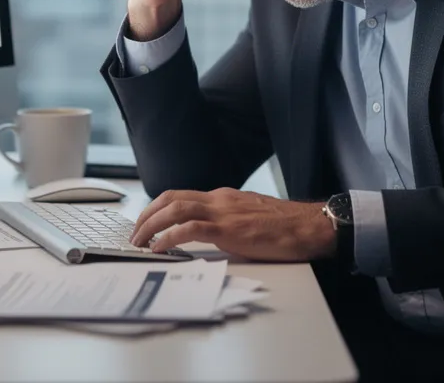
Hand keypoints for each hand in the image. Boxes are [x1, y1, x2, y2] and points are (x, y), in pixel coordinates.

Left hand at [130, 188, 336, 261]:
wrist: (309, 226)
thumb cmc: (286, 226)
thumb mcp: (250, 217)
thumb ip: (229, 221)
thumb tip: (211, 235)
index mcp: (223, 197)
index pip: (181, 195)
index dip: (158, 208)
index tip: (146, 222)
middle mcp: (219, 199)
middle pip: (170, 197)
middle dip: (146, 214)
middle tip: (135, 233)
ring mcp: (223, 212)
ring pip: (175, 209)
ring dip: (151, 225)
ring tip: (139, 241)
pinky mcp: (229, 230)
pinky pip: (189, 229)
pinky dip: (169, 236)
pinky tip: (159, 248)